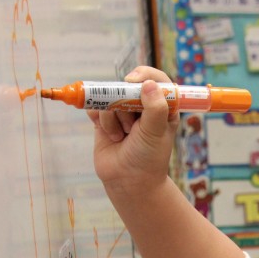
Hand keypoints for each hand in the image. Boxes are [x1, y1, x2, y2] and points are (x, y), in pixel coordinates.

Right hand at [90, 66, 177, 197]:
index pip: (156, 80)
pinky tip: (109, 135)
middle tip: (130, 126)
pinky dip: (99, 119)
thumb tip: (148, 84)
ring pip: (109, 97)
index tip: (133, 81)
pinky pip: (95, 106)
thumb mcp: (156, 132)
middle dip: (124, 104)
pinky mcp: (105, 120)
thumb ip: (155, 108)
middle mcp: (143, 107)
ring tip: (122, 137)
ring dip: (112, 119)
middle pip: (127, 86)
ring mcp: (123, 112)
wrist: (128, 182)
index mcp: (163, 107)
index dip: (144, 76)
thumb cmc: (149, 158)